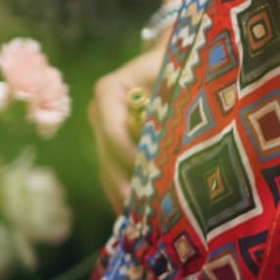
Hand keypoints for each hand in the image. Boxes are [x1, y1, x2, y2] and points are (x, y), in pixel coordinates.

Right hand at [90, 38, 164, 208]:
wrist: (175, 60)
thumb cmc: (178, 65)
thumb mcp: (175, 78)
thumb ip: (171, 103)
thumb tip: (173, 140)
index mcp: (110, 91)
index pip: (112, 127)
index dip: (127, 151)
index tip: (147, 170)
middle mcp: (100, 112)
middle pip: (107, 153)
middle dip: (125, 180)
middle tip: (144, 207)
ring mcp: (104, 130)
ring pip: (108, 167)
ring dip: (123, 193)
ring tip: (139, 220)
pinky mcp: (113, 145)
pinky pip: (114, 172)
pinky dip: (124, 192)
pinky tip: (134, 216)